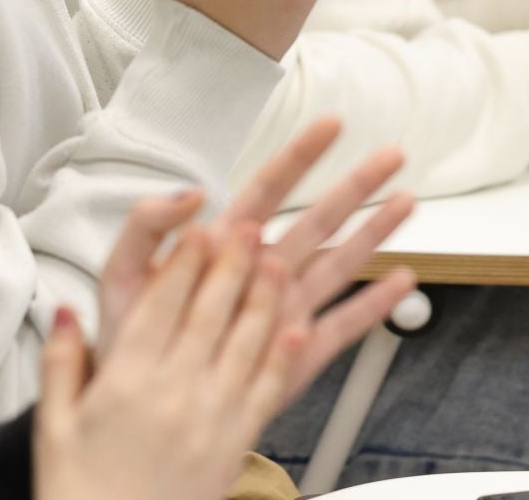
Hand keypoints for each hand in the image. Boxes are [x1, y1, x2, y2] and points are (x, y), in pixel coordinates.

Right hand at [37, 229, 296, 499]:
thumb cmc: (80, 492)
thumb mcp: (53, 425)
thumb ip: (59, 362)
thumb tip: (64, 312)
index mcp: (126, 380)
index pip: (161, 305)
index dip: (184, 262)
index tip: (199, 228)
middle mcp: (173, 392)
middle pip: (209, 312)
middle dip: (231, 263)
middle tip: (247, 225)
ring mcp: (210, 417)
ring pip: (245, 342)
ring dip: (264, 296)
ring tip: (277, 258)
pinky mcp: (235, 444)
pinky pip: (265, 390)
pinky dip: (284, 355)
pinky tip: (296, 327)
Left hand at [92, 118, 417, 416]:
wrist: (131, 405)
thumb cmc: (126, 336)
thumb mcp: (122, 271)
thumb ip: (149, 224)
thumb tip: (196, 194)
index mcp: (223, 245)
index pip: (269, 188)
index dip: (301, 155)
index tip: (333, 124)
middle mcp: (259, 271)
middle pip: (318, 217)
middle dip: (356, 185)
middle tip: (392, 155)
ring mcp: (280, 310)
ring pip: (338, 263)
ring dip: (373, 233)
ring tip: (407, 203)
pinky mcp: (293, 355)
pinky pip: (341, 326)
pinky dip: (373, 306)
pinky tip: (400, 281)